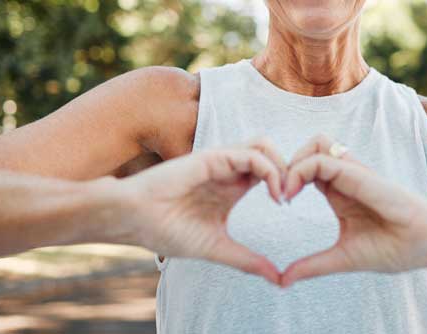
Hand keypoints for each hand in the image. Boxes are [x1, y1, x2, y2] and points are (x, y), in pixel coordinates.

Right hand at [100, 138, 286, 284]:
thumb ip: (247, 260)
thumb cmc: (166, 230)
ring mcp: (221, 161)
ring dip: (282, 166)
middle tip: (293, 197)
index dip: (287, 184)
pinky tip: (273, 193)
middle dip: (291, 170)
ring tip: (284, 194)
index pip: (270, 172)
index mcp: (232, 187)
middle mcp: (229, 170)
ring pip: (265, 146)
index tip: (290, 209)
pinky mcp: (213, 158)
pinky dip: (269, 170)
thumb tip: (277, 279)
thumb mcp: (217, 248)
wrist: (133, 219)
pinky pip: (251, 154)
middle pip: (272, 154)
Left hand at [279, 135, 426, 286]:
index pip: (306, 168)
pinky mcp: (360, 175)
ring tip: (285, 191)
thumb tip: (283, 280)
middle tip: (276, 194)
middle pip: (308, 149)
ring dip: (293, 161)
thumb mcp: (342, 258)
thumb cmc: (394, 248)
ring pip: (315, 144)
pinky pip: (325, 159)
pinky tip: (292, 193)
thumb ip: (313, 265)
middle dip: (284, 165)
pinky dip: (302, 169)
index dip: (286, 179)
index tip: (277, 202)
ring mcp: (353, 173)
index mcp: (339, 192)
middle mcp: (345, 178)